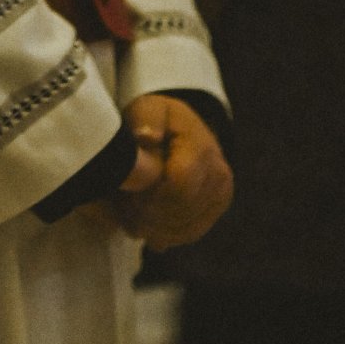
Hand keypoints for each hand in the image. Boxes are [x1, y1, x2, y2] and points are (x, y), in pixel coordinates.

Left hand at [113, 94, 233, 248]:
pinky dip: (163, 234)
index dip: (150, 197)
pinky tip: (143, 223)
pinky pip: (189, 234)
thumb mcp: (146, 109)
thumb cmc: (156, 119)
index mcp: (202, 150)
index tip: (128, 191)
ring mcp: (221, 196)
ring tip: (129, 213)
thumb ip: (146, 120)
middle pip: (182, 213)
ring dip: (153, 227)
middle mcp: (219, 175)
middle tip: (123, 206)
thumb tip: (146, 137)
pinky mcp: (215, 210)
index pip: (179, 189)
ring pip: (185, 230)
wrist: (178, 128)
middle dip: (149, 214)